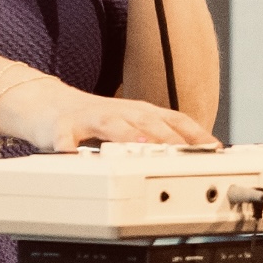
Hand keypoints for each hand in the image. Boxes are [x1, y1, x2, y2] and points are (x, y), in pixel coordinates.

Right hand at [0, 77, 216, 152]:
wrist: (47, 105)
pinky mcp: (61, 127)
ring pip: (112, 125)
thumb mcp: (133, 127)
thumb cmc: (96, 121)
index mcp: (140, 113)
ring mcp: (91, 118)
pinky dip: (69, 148)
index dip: (195, 132)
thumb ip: (161, 140)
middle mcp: (120, 112)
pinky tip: (74, 156)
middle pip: (147, 121)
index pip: (174, 119)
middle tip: (186, 153)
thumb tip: (199, 157)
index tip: (214, 148)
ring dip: (127, 134)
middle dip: (168, 137)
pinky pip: (65, 139)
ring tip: (140, 147)